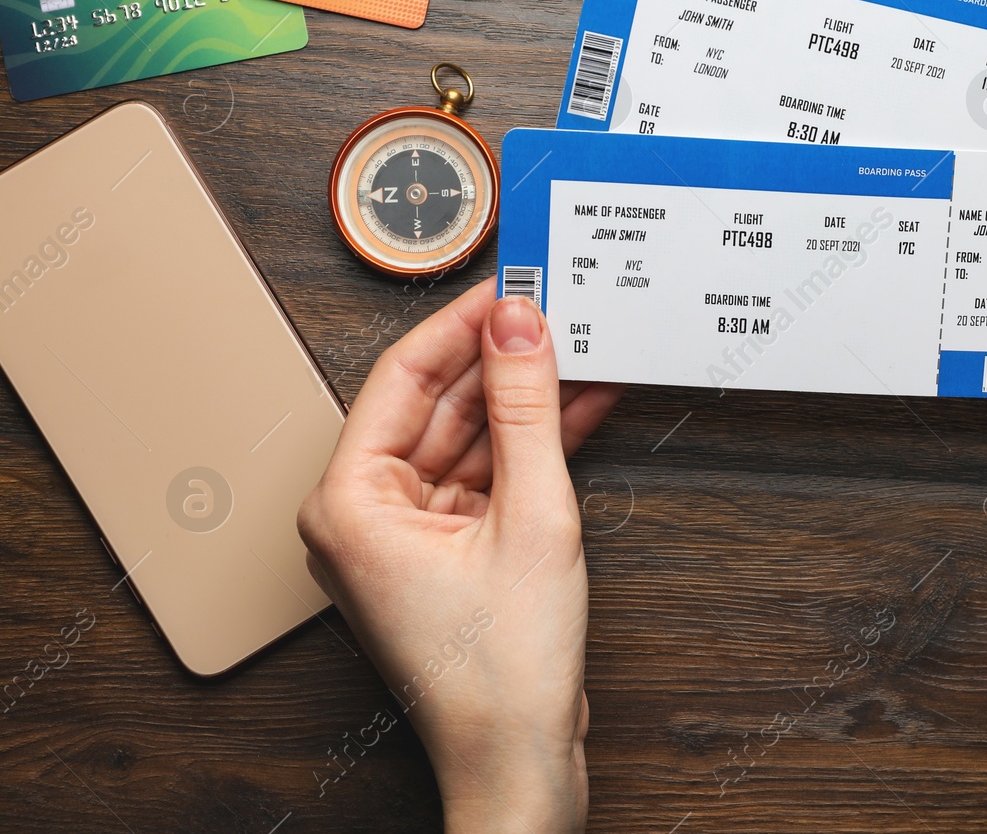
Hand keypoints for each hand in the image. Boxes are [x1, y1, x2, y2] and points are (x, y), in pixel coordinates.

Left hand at [297, 278, 621, 832]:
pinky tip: (579, 407)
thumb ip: (527, 409)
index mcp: (350, 501)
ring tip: (580, 350)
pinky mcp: (448, 549)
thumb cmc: (500, 670)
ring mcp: (406, 533)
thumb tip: (518, 325)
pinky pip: (486, 475)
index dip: (462, 323)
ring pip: (467, 437)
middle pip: (437, 403)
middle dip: (501, 359)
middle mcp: (365, 513)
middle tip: (555, 309)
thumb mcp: (529, 515)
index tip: (510, 284)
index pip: (403, 376)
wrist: (520, 758)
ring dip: (525, 400)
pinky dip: (531, 445)